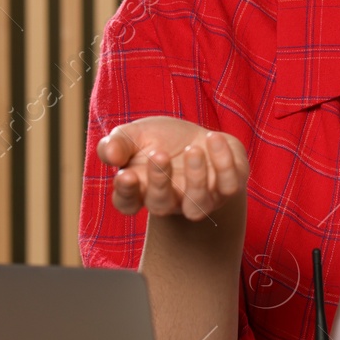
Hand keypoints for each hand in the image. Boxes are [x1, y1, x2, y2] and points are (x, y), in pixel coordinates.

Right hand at [96, 116, 247, 222]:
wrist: (200, 138)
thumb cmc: (163, 140)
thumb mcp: (135, 134)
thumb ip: (118, 143)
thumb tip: (110, 155)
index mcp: (141, 190)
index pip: (126, 203)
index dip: (125, 192)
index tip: (126, 174)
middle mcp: (170, 201)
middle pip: (160, 206)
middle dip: (159, 182)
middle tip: (159, 154)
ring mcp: (200, 199)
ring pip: (197, 205)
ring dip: (195, 178)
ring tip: (192, 150)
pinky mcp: (226, 188)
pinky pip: (228, 185)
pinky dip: (223, 163)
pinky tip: (213, 138)